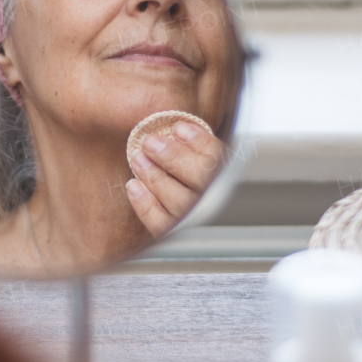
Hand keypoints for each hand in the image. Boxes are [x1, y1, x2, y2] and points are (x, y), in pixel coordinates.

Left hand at [125, 120, 225, 236]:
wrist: (186, 212)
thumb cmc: (192, 172)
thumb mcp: (201, 154)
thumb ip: (196, 144)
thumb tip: (179, 129)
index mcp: (228, 178)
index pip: (220, 161)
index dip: (200, 142)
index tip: (178, 127)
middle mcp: (217, 202)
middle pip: (201, 180)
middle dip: (172, 157)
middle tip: (149, 142)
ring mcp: (196, 221)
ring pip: (179, 202)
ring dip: (154, 177)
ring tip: (138, 158)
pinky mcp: (174, 233)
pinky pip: (161, 223)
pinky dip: (144, 204)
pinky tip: (133, 185)